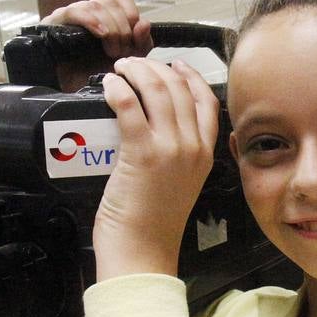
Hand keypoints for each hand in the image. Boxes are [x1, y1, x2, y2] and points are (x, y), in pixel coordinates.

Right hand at [41, 0, 153, 90]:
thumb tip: (144, 24)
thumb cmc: (97, 77)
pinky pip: (74, 11)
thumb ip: (140, 44)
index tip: (134, 38)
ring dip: (111, 28)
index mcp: (105, 15)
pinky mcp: (54, 22)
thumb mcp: (126, 62)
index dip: (131, 14)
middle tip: (122, 52)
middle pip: (111, 2)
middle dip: (123, 28)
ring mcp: (71, 16)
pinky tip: (100, 34)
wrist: (75, 97)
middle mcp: (88, 11)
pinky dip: (91, 21)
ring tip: (112, 51)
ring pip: (96, 5)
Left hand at [93, 57, 219, 279]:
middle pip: (179, 88)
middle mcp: (192, 148)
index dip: (189, 76)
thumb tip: (156, 128)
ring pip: (156, 90)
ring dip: (135, 72)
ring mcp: (169, 149)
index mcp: (205, 155)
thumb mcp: (180, 185)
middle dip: (155, 68)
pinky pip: (129, 105)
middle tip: (134, 65)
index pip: (206, 101)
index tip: (173, 64)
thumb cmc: (153, 225)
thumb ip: (178, 156)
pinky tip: (110, 86)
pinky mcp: (141, 153)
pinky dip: (118, 89)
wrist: (142, 251)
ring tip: (120, 69)